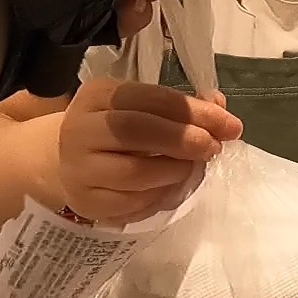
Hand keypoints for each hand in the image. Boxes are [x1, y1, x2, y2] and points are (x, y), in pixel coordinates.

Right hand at [59, 79, 240, 224]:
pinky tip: (172, 187)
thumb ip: (181, 108)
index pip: (150, 98)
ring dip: (176, 171)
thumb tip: (220, 108)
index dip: (194, 111)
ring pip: (135, 172)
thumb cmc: (114, 132)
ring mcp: (80, 168)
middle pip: (136, 130)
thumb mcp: (142, 110)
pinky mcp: (88, 201)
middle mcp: (82, 128)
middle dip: (183, 139)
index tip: (229, 125)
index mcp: (99, 95)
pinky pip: (133, 202)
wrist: (68, 163)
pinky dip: (162, 195)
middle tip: (213, 147)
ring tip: (193, 168)